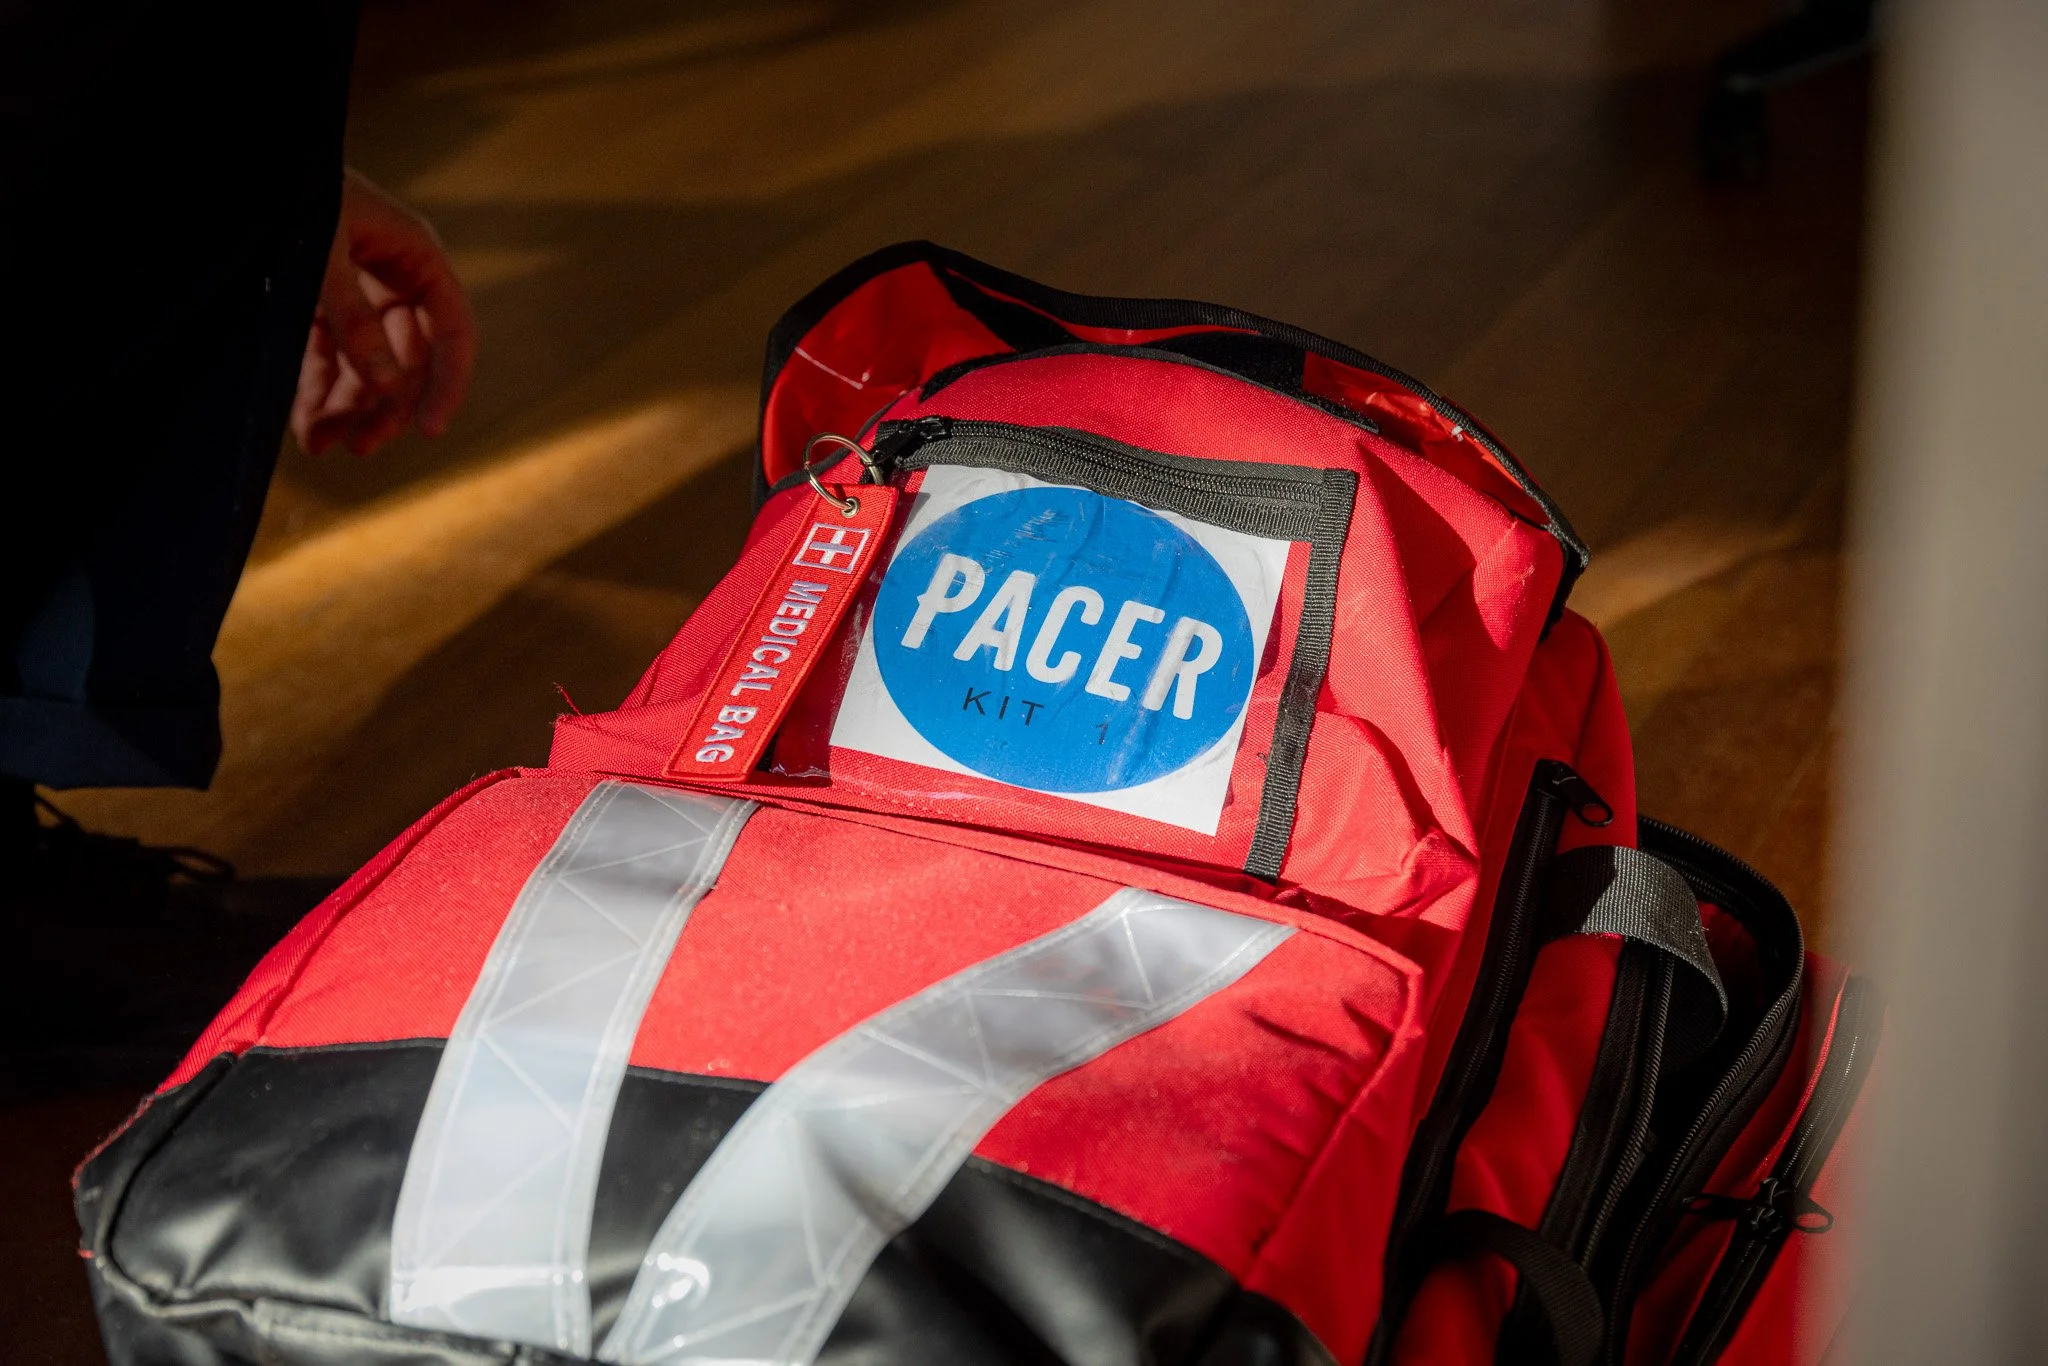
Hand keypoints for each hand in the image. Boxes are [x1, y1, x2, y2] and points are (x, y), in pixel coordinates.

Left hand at [292, 168, 476, 455]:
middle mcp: (391, 275)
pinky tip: (306, 422)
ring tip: (321, 444)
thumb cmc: (287, 189)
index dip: (447, 383)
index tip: (429, 430)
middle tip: (360, 447)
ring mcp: (353, 289)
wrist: (234, 161)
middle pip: (406, 359)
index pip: (452, 331)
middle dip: (383, 405)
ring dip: (346, 406)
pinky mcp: (314, 299)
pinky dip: (316, 388)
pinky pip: (324, 354)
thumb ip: (353, 317)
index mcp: (414, 255)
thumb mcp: (321, 250)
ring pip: (364, 364)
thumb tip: (386, 384)